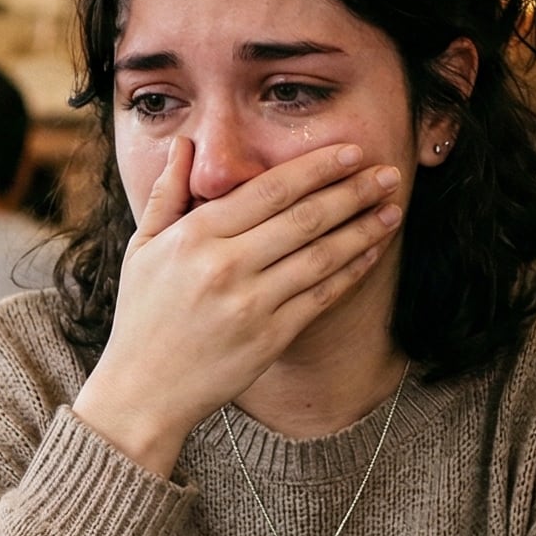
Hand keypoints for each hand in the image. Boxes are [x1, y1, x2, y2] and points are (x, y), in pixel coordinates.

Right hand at [72, 138, 402, 475]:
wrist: (144, 391)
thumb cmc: (142, 316)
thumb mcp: (142, 248)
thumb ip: (167, 193)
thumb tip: (185, 144)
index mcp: (194, 236)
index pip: (269, 189)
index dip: (316, 167)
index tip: (350, 151)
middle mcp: (225, 266)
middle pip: (305, 217)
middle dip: (353, 191)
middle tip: (388, 173)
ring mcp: (250, 303)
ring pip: (322, 255)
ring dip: (364, 228)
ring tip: (393, 208)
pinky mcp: (270, 337)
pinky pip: (322, 296)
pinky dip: (352, 270)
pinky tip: (372, 251)